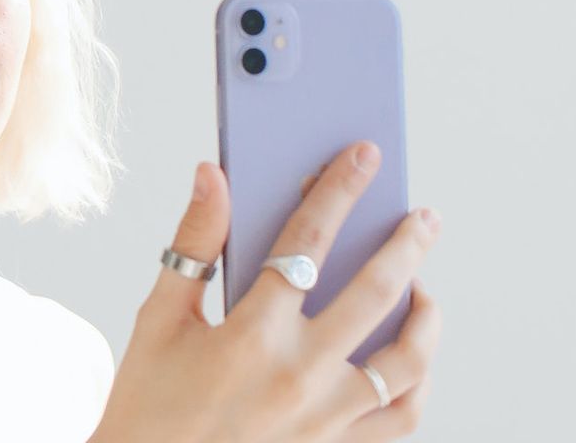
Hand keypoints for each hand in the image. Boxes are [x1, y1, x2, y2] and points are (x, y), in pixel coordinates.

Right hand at [89, 141, 442, 442]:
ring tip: (425, 288)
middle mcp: (299, 375)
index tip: (364, 157)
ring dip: (426, 315)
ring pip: (407, 359)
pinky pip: (402, 416)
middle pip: (376, 292)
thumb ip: (193, 242)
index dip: (338, 192)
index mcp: (251, 335)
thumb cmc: (149, 400)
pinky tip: (412, 356)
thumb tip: (213, 174)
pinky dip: (419, 382)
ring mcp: (326, 418)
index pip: (307, 242)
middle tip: (424, 216)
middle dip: (406, 243)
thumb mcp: (160, 317)